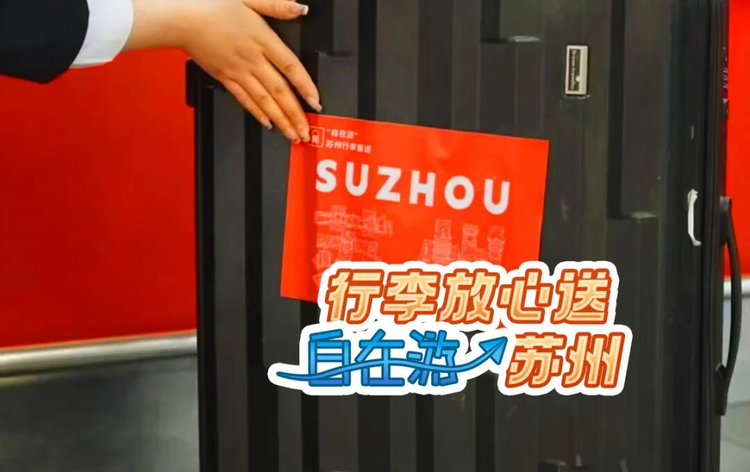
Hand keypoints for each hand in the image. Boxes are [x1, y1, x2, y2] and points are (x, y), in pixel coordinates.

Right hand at [126, 0, 320, 141]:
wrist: (182, 19)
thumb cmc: (212, 5)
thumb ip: (277, 5)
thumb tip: (301, 8)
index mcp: (262, 40)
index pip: (291, 67)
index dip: (306, 86)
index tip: (316, 102)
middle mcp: (253, 60)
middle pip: (279, 91)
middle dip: (295, 114)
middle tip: (306, 131)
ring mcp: (238, 72)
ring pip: (264, 100)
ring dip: (280, 119)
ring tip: (292, 134)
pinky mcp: (225, 78)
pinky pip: (245, 99)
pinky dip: (258, 112)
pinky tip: (268, 123)